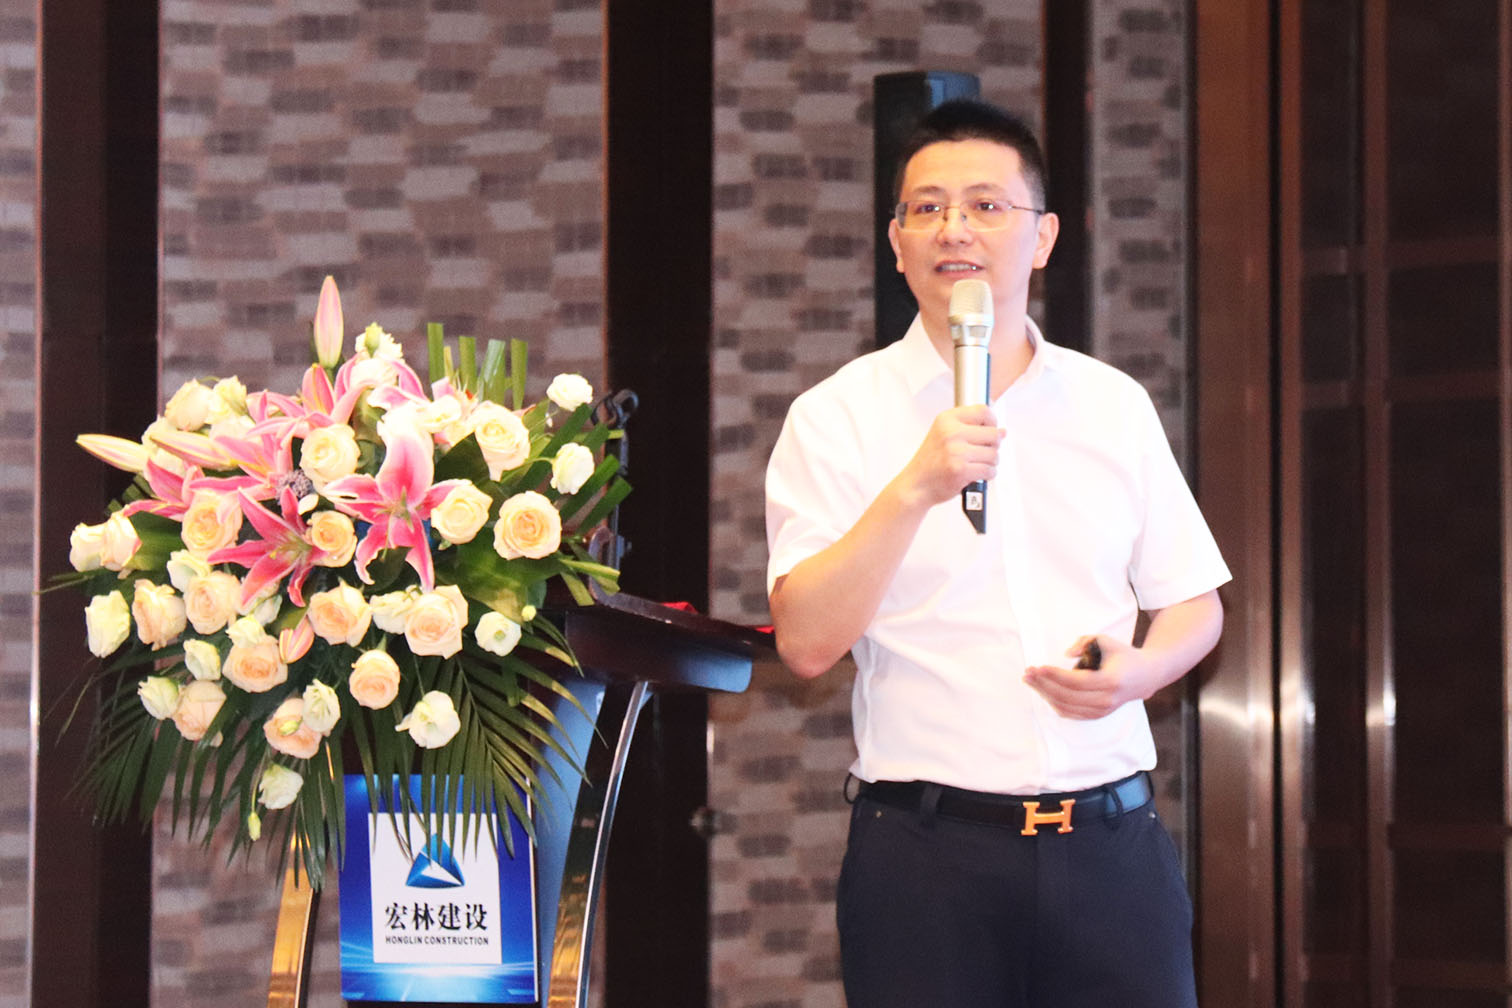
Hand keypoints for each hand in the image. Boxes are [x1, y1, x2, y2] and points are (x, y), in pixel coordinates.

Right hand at [897, 405, 1002, 507]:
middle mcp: (951, 432)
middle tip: (982, 452)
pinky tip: (977, 474)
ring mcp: (956, 452)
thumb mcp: (943, 435)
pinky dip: (987, 475)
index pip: (983, 411)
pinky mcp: (962, 470)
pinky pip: (990, 470)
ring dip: (990, 462)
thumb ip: (970, 428)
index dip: (993, 421)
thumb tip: (1002, 431)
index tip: (991, 430)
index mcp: (947, 419)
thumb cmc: (931, 462)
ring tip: (977, 464)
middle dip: (993, 446)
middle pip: (993, 434)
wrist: (916, 484)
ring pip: (994, 454)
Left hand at [1023, 635, 1146, 719]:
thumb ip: (1085, 642)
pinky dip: (1054, 703)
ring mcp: (1103, 710)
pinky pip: (1070, 713)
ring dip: (1044, 694)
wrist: (1146, 676)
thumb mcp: (1106, 641)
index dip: (1054, 675)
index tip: (1037, 667)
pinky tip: (1043, 690)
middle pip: (1066, 696)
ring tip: (1031, 680)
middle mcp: (1107, 700)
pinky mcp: (1098, 715)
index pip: (1075, 682)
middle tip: (1028, 673)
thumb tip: (1067, 654)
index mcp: (1111, 681)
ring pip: (1066, 707)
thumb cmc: (1123, 655)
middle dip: (1043, 684)